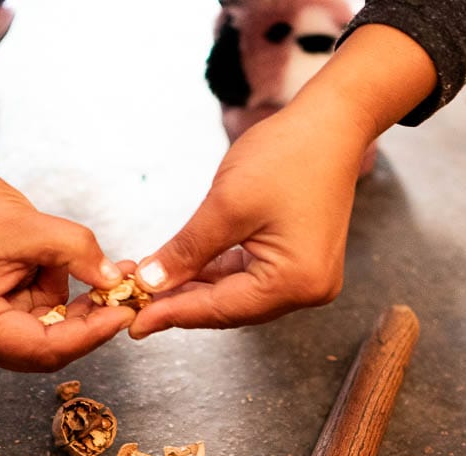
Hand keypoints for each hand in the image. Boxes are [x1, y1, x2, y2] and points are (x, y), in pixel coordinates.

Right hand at [0, 162, 132, 370]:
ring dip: (77, 304)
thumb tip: (116, 281)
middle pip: (47, 349)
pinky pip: (37, 314)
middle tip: (126, 296)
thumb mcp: (28, 226)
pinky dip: (60, 292)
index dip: (91, 333)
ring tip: (107, 269)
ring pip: (47, 331)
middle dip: (88, 321)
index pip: (44, 348)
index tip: (124, 312)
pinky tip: (76, 267)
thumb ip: (77, 253)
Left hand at [128, 97, 369, 338]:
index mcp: (296, 282)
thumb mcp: (225, 205)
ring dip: (195, 288)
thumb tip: (150, 283)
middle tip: (135, 303)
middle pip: (230, 308)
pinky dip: (216, 274)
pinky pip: (249, 278)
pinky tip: (184, 270)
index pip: (221, 309)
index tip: (134, 322)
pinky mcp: (299, 262)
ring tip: (152, 284)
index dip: (172, 314)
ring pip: (236, 295)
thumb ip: (186, 251)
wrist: (330, 123)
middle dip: (182, 302)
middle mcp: (308, 290)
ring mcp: (307, 278)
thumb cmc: (288, 154)